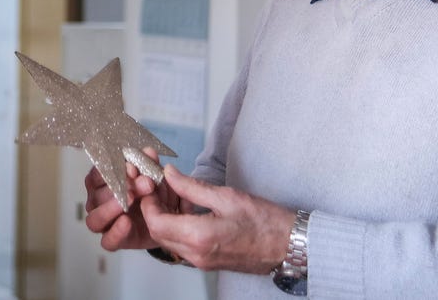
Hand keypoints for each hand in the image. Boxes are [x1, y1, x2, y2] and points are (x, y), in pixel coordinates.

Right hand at [83, 149, 165, 250]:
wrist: (167, 219)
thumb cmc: (154, 192)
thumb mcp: (156, 176)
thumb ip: (150, 164)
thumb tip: (148, 152)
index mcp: (103, 181)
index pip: (98, 173)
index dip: (113, 169)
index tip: (133, 167)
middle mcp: (98, 201)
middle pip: (98, 195)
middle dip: (120, 187)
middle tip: (144, 183)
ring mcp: (103, 222)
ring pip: (95, 218)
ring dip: (111, 209)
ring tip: (130, 200)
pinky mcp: (114, 240)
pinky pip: (107, 241)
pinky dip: (116, 232)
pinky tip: (127, 222)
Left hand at [140, 164, 294, 273]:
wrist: (288, 246)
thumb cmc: (265, 222)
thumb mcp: (226, 196)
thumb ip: (192, 187)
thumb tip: (170, 175)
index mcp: (200, 236)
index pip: (156, 222)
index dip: (148, 203)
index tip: (151, 185)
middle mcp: (197, 254)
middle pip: (158, 233)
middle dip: (153, 210)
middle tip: (159, 188)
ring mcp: (202, 261)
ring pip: (169, 241)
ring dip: (165, 219)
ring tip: (173, 195)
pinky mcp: (208, 262)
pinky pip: (183, 245)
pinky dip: (178, 228)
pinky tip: (187, 210)